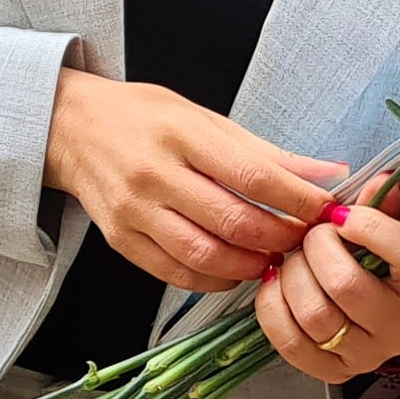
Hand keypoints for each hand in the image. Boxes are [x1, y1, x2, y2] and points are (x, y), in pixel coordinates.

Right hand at [44, 71, 344, 290]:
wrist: (71, 127)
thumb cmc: (145, 118)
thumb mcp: (205, 118)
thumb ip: (265, 152)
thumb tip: (328, 172)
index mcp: (182, 134)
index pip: (252, 175)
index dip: (297, 199)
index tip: (325, 209)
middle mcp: (154, 174)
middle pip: (232, 221)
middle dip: (280, 238)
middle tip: (305, 241)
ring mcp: (134, 211)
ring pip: (204, 255)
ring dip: (250, 266)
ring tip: (274, 260)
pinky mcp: (121, 240)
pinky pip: (175, 273)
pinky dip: (215, 280)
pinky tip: (237, 271)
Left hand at [255, 187, 399, 385]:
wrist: (383, 320)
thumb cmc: (385, 267)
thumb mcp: (392, 234)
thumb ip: (383, 208)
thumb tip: (378, 180)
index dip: (370, 226)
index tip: (342, 214)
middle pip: (347, 285)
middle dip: (317, 248)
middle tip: (312, 234)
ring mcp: (368, 355)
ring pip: (315, 314)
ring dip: (292, 275)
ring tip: (293, 258)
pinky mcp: (333, 372)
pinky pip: (290, 342)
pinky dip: (273, 306)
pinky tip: (276, 283)